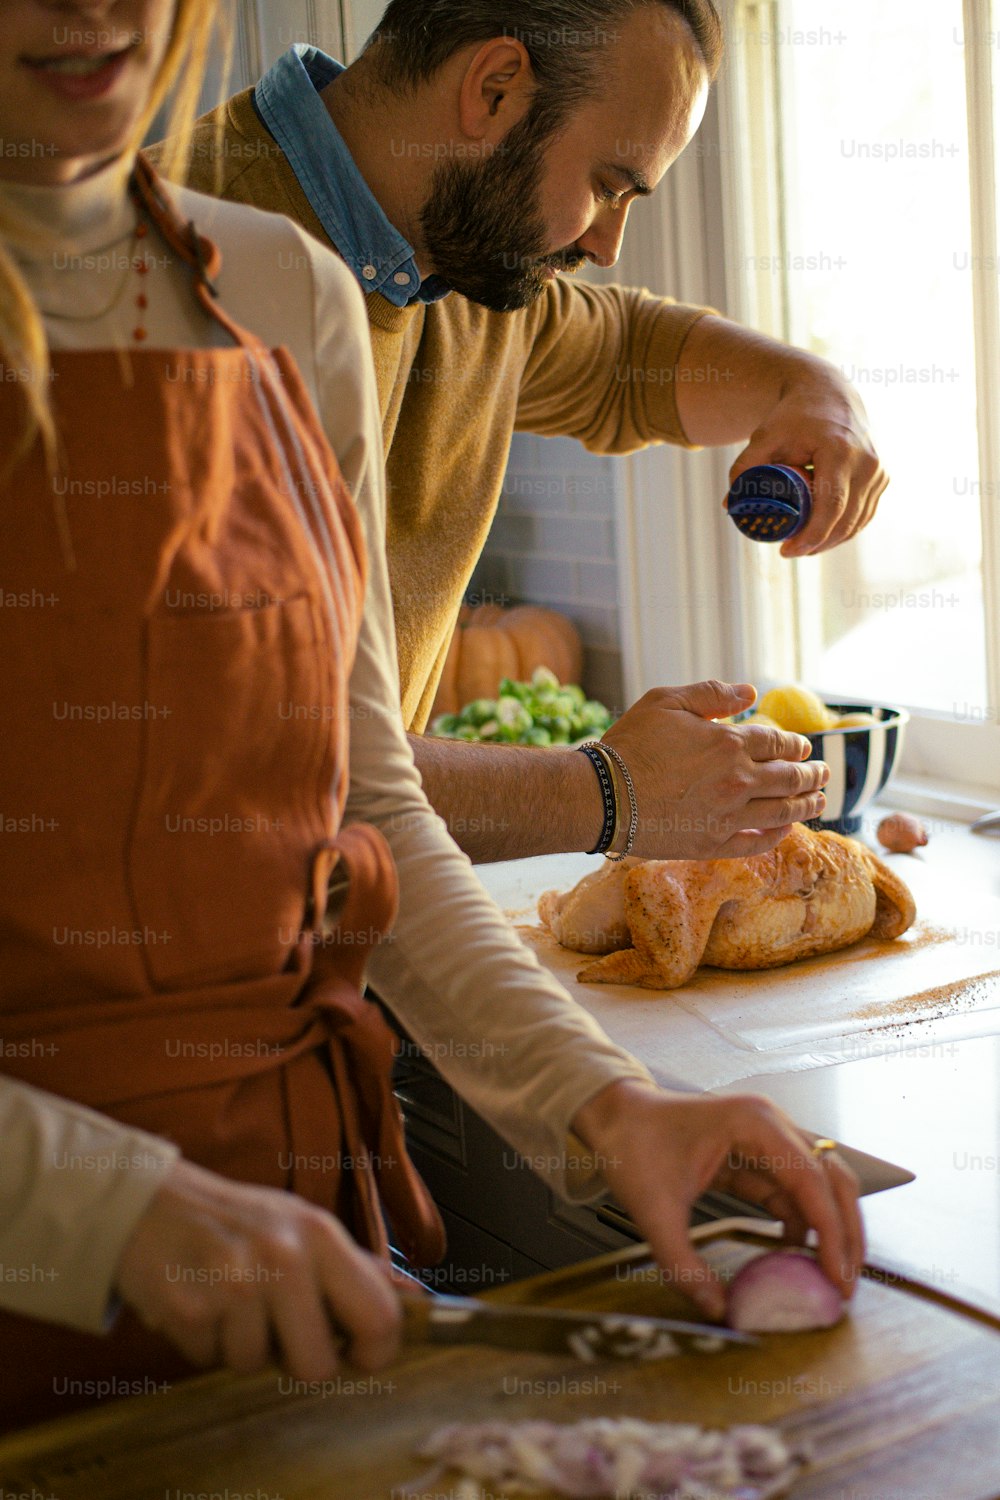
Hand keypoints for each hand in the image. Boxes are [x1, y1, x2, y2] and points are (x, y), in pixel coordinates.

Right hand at [115, 1159, 400, 1378]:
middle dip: (296, 1360)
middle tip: (277, 1327)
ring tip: (229, 1302)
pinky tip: (198, 1301)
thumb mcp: (302, 1226)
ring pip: (256, 1366)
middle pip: (317, 1364)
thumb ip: (355, 1267)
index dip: (374, 1353)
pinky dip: (204, 1343)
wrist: (150, 1202)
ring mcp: (235, 1284)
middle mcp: (284, 1258)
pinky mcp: (190, 1309)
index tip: (356, 1356)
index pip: (379, 1316)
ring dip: (241, 1347)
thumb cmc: (236, 1221)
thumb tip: (416, 1297)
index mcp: (321, 1236)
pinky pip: (210, 1361)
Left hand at [572, 1080, 863, 1319]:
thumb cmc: (632, 1146)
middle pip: (832, 1178)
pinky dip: (804, 1223)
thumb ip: (682, 1264)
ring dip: (830, 1229)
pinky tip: (799, 1255)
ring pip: (820, 1185)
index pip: (811, 1182)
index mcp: (753, 1123)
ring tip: (831, 1277)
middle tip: (847, 1285)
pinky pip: (793, 1190)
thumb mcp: (653, 1210)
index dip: (832, 1233)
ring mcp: (768, 1137)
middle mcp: (771, 1124)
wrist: (614, 1117)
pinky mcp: (758, 1154)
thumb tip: (717, 1310)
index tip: (838, 1279)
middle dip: (846, 1232)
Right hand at [601, 679, 828, 858]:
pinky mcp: (714, 844)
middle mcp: (738, 781)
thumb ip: (711, 694)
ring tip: (819, 801)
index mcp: (729, 743)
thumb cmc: (630, 745)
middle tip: (823, 774)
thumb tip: (750, 693)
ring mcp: (729, 816)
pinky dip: (779, 835)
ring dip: (807, 804)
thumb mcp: (666, 701)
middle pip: (790, 778)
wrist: (602, 796)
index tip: (803, 748)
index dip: (795, 745)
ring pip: (783, 812)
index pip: (778, 743)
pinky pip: (758, 842)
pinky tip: (787, 828)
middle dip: (812, 775)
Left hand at [727, 356, 888, 557]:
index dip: (811, 535)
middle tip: (790, 552)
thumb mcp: (764, 437)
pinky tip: (825, 539)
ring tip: (803, 547)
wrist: (827, 392)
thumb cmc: (793, 417)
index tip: (787, 550)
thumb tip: (729, 504)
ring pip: (857, 521)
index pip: (831, 506)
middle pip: (845, 520)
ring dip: (832, 541)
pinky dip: (845, 530)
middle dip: (817, 544)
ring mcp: (877, 470)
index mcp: (839, 451)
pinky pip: (865, 514)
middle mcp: (866, 462)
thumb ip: (744, 468)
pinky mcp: (881, 476)